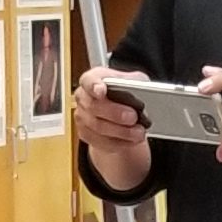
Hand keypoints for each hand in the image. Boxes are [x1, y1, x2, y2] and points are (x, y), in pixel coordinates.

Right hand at [68, 68, 153, 188]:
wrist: (118, 111)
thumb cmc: (124, 91)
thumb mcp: (133, 80)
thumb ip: (135, 81)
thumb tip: (140, 89)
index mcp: (91, 79)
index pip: (88, 80)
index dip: (94, 86)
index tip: (101, 91)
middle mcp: (82, 97)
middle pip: (94, 106)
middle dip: (114, 113)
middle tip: (133, 117)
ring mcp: (82, 117)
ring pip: (98, 127)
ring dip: (121, 131)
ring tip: (139, 132)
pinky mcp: (86, 135)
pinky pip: (101, 142)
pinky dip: (119, 142)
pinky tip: (133, 141)